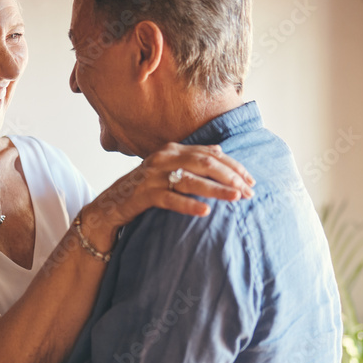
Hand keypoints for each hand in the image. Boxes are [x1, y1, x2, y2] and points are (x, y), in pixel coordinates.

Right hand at [84, 143, 254, 236]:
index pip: (211, 154)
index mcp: (173, 149)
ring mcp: (153, 176)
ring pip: (190, 180)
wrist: (112, 204)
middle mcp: (164, 158)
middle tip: (248, 191)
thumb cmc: (146, 187)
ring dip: (216, 189)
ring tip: (235, 198)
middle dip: (229, 176)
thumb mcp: (169, 168)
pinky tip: (205, 212)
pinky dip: (189, 206)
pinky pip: (170, 200)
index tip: (251, 180)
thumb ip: (192, 158)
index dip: (233, 166)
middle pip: (204, 163)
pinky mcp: (145, 195)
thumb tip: (221, 151)